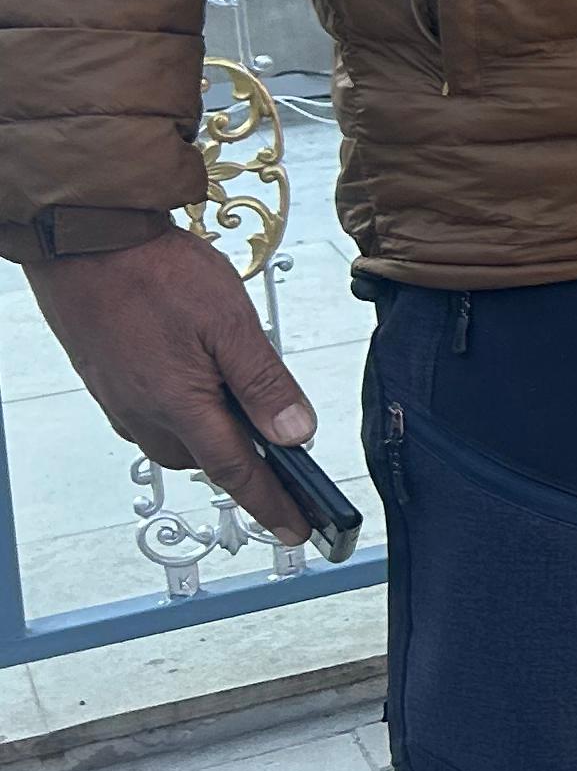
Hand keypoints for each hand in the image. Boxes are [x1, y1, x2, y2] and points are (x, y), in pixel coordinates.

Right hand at [26, 232, 321, 541]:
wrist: (84, 242)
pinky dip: (185, 412)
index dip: (273, 503)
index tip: (299, 528)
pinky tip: (201, 384)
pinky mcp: (108, 381)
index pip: (237, 471)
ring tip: (245, 411)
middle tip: (285, 460)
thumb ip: (265, 383)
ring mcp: (120, 399)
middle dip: (244, 465)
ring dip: (212, 435)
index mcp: (179, 406)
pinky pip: (153, 414)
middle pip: (206, 458)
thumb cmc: (155, 274)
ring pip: (177, 438)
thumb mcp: (231, 324)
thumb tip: (296, 434)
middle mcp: (144, 413)